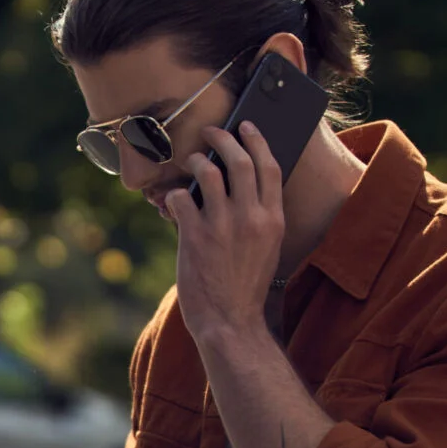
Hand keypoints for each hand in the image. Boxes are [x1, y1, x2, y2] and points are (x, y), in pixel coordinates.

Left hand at [166, 121, 284, 349]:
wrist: (230, 321)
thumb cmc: (245, 285)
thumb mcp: (266, 247)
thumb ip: (258, 216)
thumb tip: (238, 183)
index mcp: (273, 219)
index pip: (269, 166)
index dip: (256, 140)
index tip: (246, 126)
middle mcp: (250, 217)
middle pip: (239, 160)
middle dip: (223, 138)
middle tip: (210, 131)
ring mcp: (222, 225)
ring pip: (208, 172)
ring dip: (195, 162)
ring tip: (190, 163)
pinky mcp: (195, 236)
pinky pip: (181, 198)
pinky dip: (174, 195)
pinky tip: (173, 202)